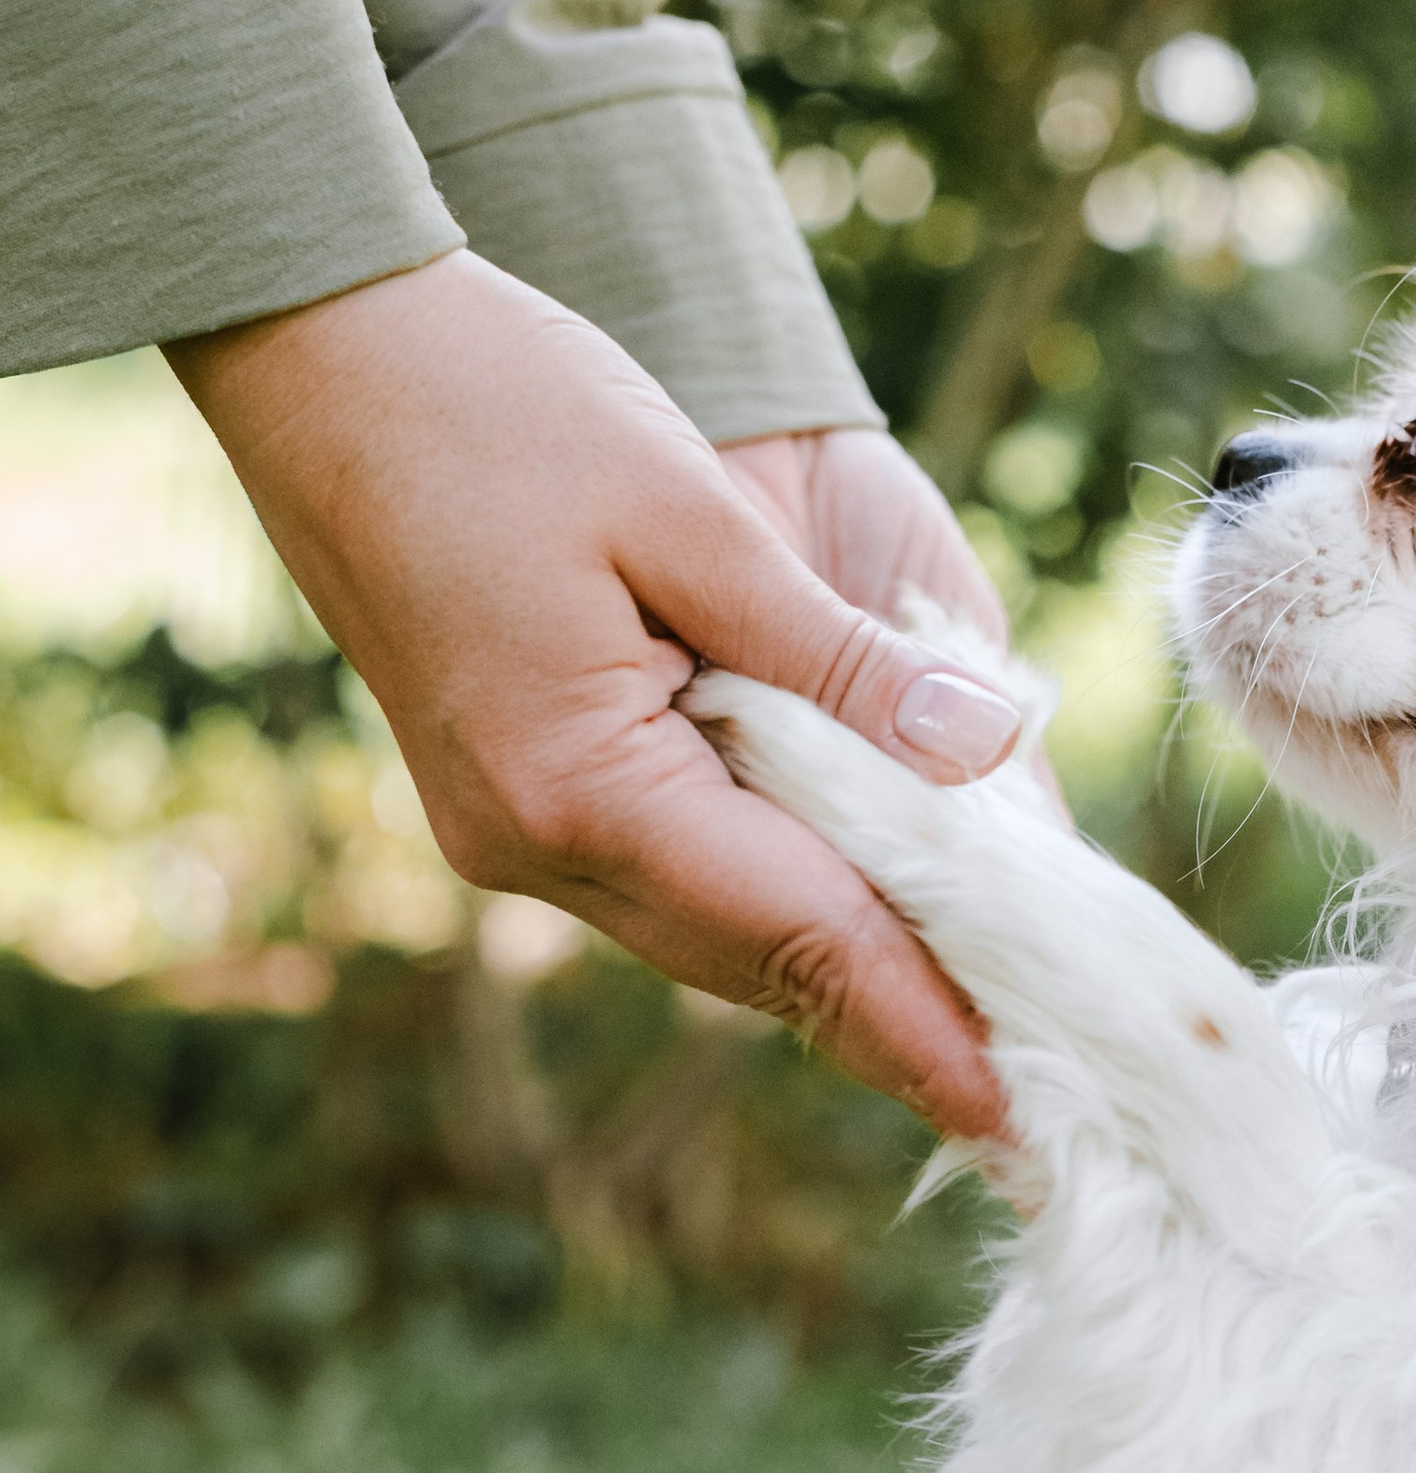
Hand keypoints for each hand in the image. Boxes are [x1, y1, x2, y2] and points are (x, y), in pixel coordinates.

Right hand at [169, 251, 1022, 1132]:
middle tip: (1039, 1081)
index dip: (924, 1030)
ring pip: (718, 934)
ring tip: (981, 1001)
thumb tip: (990, 756)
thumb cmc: (496, 404)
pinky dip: (776, 892)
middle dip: (900, 1020)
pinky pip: (674, 879)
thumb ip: (844, 660)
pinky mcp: (507, 795)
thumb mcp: (696, 519)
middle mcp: (534, 845)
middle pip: (760, 965)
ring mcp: (507, 832)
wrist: (319, 353)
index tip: (1023, 1118)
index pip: (801, 939)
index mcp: (580, 788)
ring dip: (843, 961)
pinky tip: (863, 890)